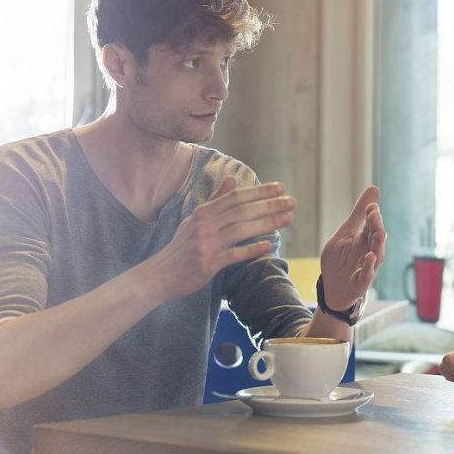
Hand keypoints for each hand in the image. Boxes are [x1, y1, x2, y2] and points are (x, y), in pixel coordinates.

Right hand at [148, 176, 293, 300]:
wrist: (160, 274)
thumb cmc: (182, 246)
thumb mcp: (196, 219)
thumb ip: (216, 200)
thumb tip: (232, 178)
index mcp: (203, 212)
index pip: (236, 197)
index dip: (259, 192)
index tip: (280, 188)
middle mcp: (205, 225)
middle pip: (242, 211)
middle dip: (269, 205)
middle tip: (292, 202)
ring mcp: (206, 244)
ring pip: (241, 230)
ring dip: (267, 223)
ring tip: (288, 219)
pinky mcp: (208, 263)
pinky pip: (234, 254)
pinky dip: (251, 249)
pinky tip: (269, 245)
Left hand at [319, 186, 386, 310]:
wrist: (331, 287)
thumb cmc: (339, 259)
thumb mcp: (344, 232)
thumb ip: (359, 213)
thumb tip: (374, 188)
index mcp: (365, 238)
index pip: (371, 224)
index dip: (372, 216)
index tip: (371, 206)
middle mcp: (370, 251)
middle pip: (376, 237)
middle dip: (376, 226)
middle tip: (373, 214)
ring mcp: (368, 267)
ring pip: (377, 254)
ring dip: (378, 244)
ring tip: (380, 232)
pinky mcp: (362, 282)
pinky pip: (367, 274)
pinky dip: (369, 266)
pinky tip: (369, 256)